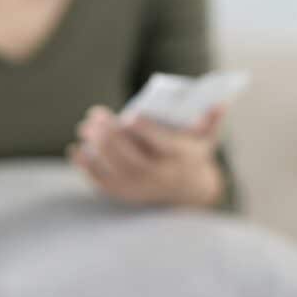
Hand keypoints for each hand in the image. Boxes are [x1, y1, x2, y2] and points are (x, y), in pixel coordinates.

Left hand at [70, 105, 225, 205]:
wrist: (187, 191)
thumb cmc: (192, 153)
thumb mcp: (205, 137)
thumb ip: (210, 119)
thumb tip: (220, 103)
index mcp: (179, 157)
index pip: (162, 144)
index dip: (146, 131)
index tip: (131, 116)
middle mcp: (160, 175)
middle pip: (132, 157)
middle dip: (112, 136)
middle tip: (96, 115)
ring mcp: (141, 187)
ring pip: (115, 169)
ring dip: (97, 148)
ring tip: (85, 128)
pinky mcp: (126, 194)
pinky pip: (103, 183)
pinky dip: (88, 168)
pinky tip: (76, 151)